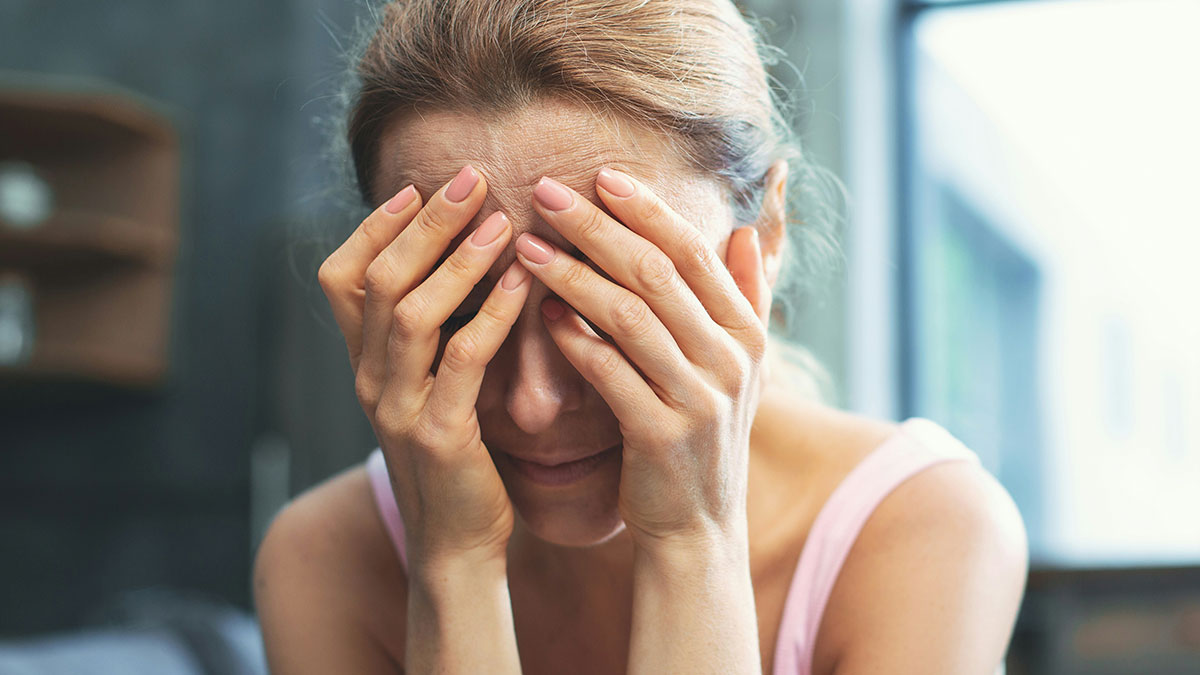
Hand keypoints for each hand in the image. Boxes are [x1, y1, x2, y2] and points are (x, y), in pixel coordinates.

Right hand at [318, 165, 532, 569]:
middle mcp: (368, 379)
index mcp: (363, 363)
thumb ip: (430, 334)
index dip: (375, 227)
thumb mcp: (427, 388)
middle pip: (379, 280)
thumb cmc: (454, 455)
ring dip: (457, 259)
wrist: (456, 543)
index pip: (342, 277)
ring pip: (411, 312)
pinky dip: (489, 314)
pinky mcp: (437, 435)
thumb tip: (459, 260)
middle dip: (425, 223)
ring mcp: (396, 408)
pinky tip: (521, 282)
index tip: (419, 186)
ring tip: (500, 220)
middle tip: (470, 177)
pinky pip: (460, 361)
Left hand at [514, 168, 771, 553]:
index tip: (598, 175)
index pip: (692, 252)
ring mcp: (698, 399)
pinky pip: (609, 374)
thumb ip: (745, 296)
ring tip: (526, 245)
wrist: (697, 524)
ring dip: (572, 275)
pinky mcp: (661, 435)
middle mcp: (730, 360)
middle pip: (656, 273)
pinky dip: (574, 340)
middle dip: (597, 227)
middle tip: (546, 191)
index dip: (645, 209)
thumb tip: (747, 228)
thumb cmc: (702, 432)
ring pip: (628, 317)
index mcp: (746, 333)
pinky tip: (541, 313)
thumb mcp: (738, 366)